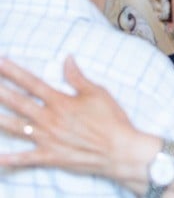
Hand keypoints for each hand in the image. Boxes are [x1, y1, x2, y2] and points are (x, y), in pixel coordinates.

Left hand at [0, 57, 140, 177]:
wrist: (118, 149)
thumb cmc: (111, 119)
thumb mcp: (98, 93)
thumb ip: (78, 77)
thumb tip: (67, 59)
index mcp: (60, 102)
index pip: (32, 83)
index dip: (14, 72)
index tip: (0, 63)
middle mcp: (48, 119)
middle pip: (17, 103)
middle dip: (0, 92)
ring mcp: (46, 138)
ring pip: (14, 128)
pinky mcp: (49, 156)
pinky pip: (24, 158)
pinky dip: (9, 159)